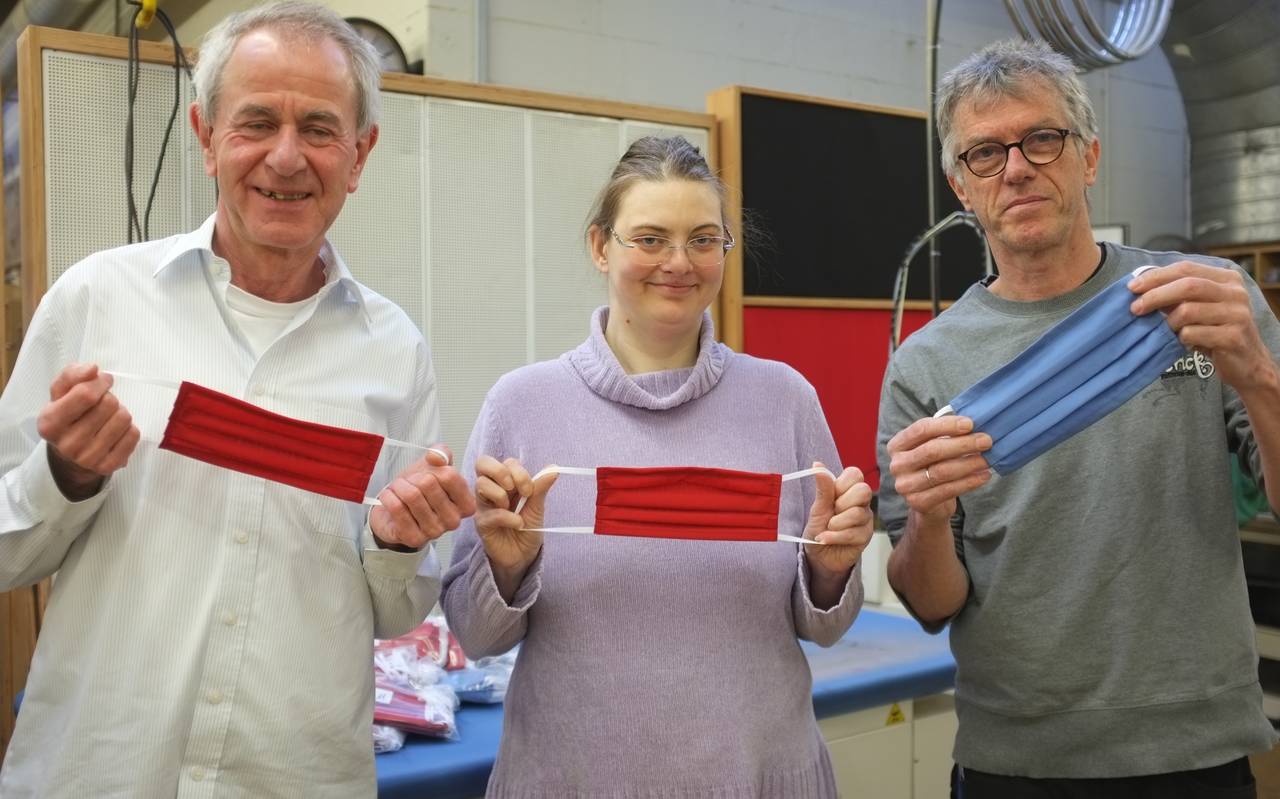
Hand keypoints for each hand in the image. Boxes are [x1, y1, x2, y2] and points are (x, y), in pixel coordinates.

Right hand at [36, 363, 139, 499]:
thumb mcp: (60, 393)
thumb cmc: (68, 415)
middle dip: (109, 398)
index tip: (104, 380)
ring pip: (124, 418)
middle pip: (109, 404)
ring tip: (109, 417)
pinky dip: (129, 428)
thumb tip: (92, 369)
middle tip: (103, 404)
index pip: (85, 395)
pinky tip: (116, 431)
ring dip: (120, 412)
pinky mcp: (108, 466)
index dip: (100, 382)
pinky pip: (133, 435)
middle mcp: (67, 444)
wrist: (69, 454)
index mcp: (50, 423)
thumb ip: (72, 375)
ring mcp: (88, 458)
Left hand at [370, 445, 475, 550]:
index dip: (432, 468)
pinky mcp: (414, 538)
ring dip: (398, 486)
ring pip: (411, 495)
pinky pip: (397, 508)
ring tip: (398, 489)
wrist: (396, 511)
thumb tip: (435, 457)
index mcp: (466, 504)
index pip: (449, 475)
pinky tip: (389, 498)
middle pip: (428, 483)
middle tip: (408, 482)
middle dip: (412, 477)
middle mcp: (454, 521)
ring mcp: (435, 532)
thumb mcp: (434, 466)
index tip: (427, 474)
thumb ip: (441, 453)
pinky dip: (388, 497)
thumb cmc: (419, 490)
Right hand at [472, 456, 557, 581]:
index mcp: (505, 482)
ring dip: (502, 495)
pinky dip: (508, 518)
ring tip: (514, 511)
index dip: (518, 471)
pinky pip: (490, 513)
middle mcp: (490, 489)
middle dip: (501, 472)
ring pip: (481, 484)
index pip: (505, 462)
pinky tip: (517, 524)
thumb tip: (553, 468)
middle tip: (517, 490)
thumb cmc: (527, 528)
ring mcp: (484, 505)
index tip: (530, 490)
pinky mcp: (482, 523)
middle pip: (483, 463)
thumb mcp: (537, 506)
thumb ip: (540, 487)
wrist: (523, 555)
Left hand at [803, 464, 874, 579]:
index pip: (855, 474)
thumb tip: (817, 464)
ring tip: (827, 528)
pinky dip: (834, 536)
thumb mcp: (817, 507)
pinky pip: (854, 533)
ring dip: (836, 523)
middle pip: (863, 490)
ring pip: (858, 513)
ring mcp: (865, 519)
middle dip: (842, 503)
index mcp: (848, 490)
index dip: (841, 484)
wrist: (818, 556)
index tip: (831, 496)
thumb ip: (823, 488)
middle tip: (831, 513)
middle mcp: (861, 503)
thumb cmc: (819, 528)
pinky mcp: (866, 537)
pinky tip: (826, 538)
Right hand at [886, 415, 991, 521]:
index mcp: (897, 445)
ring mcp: (905, 485)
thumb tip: (973, 424)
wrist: (928, 502)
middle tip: (986, 441)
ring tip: (987, 459)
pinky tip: (984, 475)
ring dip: (969, 463)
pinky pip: (948, 490)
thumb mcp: (932, 446)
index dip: (947, 425)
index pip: (921, 429)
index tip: (970, 424)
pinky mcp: (918, 502)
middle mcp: (897, 465)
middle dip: (963, 444)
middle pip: (932, 450)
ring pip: (942, 471)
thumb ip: (946, 434)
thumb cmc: (932, 466)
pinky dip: (969, 482)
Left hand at [1129, 261, 1276, 392]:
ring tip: (1166, 330)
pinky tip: (1182, 342)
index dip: (1156, 276)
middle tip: (1135, 308)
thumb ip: (1177, 295)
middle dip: (1155, 295)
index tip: (1132, 287)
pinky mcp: (1233, 337)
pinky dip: (1180, 338)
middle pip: (1187, 286)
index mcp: (1227, 278)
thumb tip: (1141, 288)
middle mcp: (1235, 292)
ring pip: (1188, 310)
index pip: (1186, 268)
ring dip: (1168, 322)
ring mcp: (1237, 314)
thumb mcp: (1200, 307)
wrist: (1246, 363)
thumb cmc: (1216, 331)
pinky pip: (1193, 333)